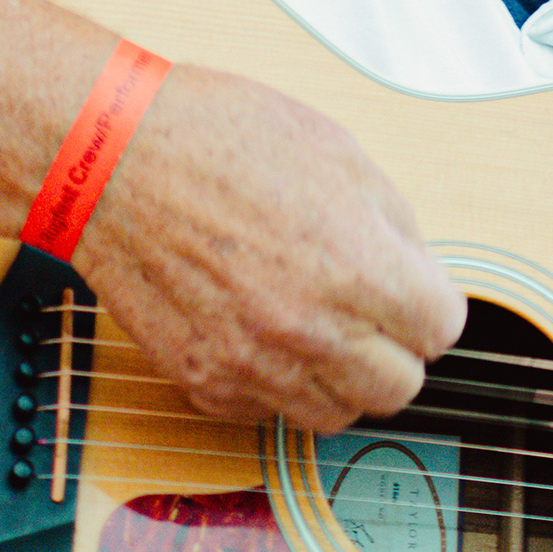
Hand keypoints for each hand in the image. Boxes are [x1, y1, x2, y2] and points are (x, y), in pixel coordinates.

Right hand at [72, 63, 465, 431]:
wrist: (110, 159)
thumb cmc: (216, 137)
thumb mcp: (336, 152)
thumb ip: (392, 224)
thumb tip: (417, 270)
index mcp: (356, 267)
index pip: (442, 329)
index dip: (431, 301)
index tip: (414, 288)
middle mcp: (310, 330)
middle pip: (400, 387)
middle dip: (397, 346)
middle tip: (373, 310)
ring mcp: (253, 364)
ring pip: (336, 414)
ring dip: (340, 376)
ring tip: (318, 322)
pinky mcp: (203, 382)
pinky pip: (267, 413)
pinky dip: (276, 383)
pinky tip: (264, 331)